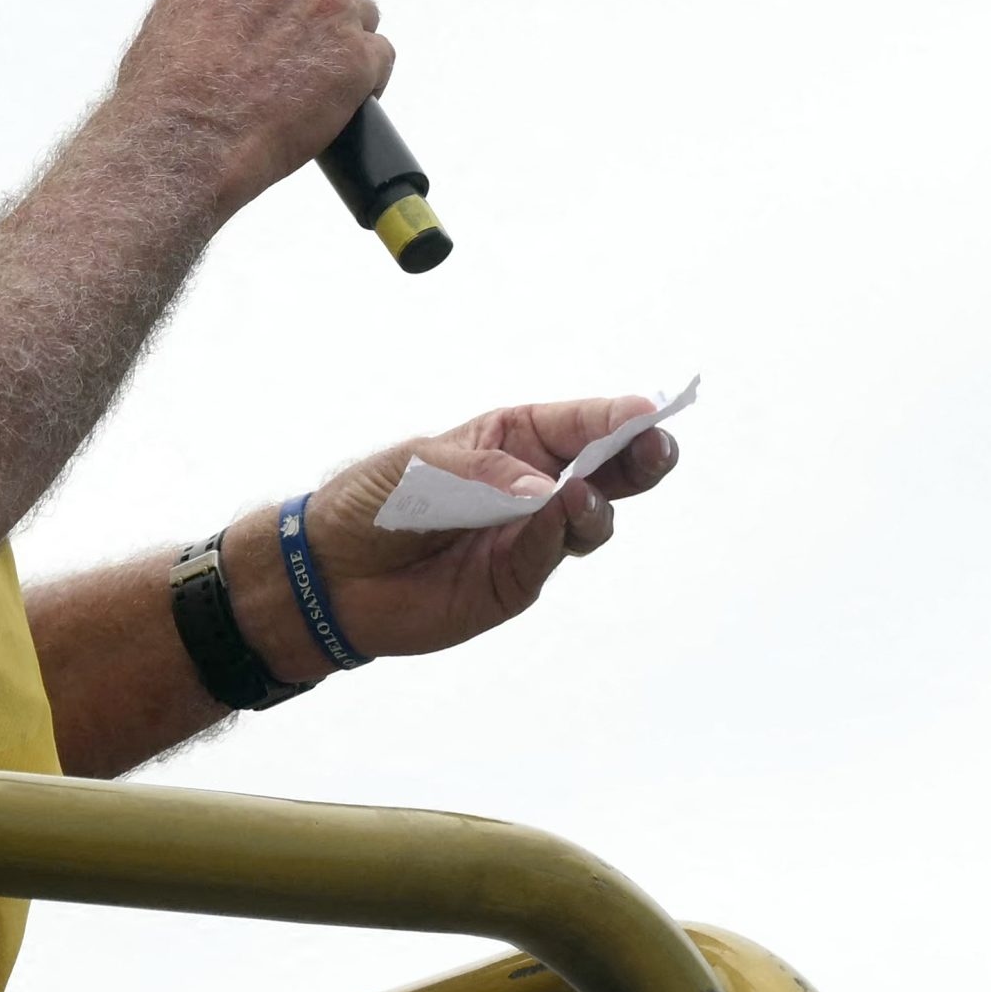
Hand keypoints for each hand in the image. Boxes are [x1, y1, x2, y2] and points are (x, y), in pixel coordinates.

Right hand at [108, 0, 392, 215]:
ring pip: (359, 6)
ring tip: (306, 77)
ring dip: (340, 34)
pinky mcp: (357, 58)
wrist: (182, 147)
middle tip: (293, 32)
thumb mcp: (177, 9)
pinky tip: (333, 99)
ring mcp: (329, 9)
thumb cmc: (163, 93)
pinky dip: (362, 76)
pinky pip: (379, 54)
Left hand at [233, 397, 682, 681]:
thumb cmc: (373, 499)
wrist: (331, 571)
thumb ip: (487, 473)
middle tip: (659, 447)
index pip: (579, 423)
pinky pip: (549, 556)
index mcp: (513, 439)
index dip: (618, 416)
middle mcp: (533, 485)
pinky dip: (557, 537)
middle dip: (639, 457)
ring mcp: (529, 535)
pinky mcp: (516, 580)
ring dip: (597, 503)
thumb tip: (550, 490)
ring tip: (587, 494)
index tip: (650, 411)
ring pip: (589, 518)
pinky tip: (558, 519)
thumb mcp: (422, 465)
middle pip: (606, 470)